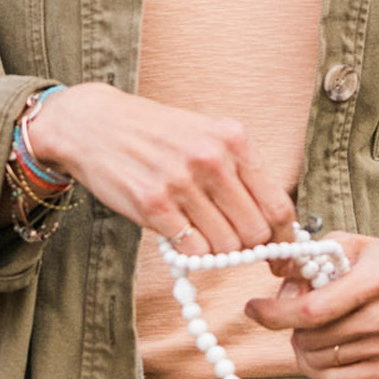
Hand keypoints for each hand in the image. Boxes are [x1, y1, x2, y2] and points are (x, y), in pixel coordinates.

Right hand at [19, 84, 292, 255]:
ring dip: (218, 251)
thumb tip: (271, 222)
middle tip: (231, 244)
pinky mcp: (154, 205)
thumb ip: (238, 171)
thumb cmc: (155, 134)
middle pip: (256, 232)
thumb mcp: (205, 135)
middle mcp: (213, 159)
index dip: (283, 239)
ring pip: (227, 246)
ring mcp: (183, 182)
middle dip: (248, 247)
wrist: (94, 123)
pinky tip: (179, 234)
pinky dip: (191, 252)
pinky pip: (193, 250)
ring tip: (200, 234)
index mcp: (233, 139)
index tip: (279, 255)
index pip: (278, 205)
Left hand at [245, 231, 378, 378]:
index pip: (313, 309)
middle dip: (290, 327)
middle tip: (292, 313)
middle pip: (315, 338)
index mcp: (377, 278)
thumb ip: (310, 259)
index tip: (254, 308)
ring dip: (304, 347)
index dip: (275, 313)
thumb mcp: (352, 244)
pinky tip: (319, 350)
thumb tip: (278, 280)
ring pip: (324, 361)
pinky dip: (321, 368)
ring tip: (308, 329)